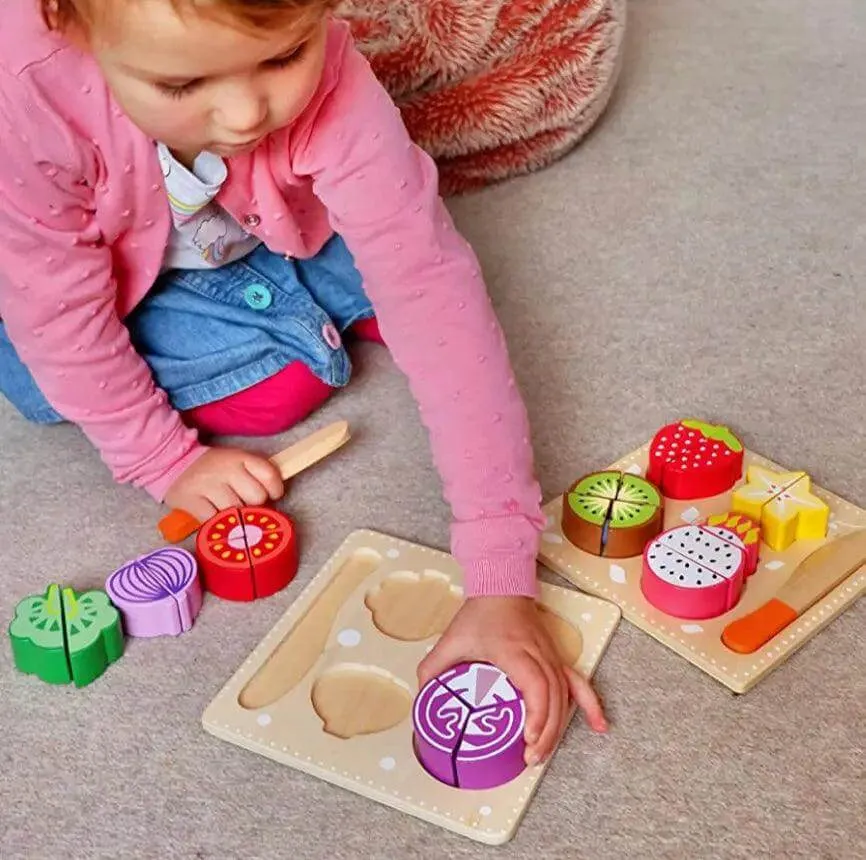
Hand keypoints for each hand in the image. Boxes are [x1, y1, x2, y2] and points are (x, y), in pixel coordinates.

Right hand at [164, 446, 284, 520]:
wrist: (174, 464)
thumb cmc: (214, 469)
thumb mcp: (237, 462)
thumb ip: (257, 475)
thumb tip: (275, 500)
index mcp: (240, 457)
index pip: (269, 475)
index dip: (275, 490)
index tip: (271, 495)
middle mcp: (225, 469)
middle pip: (256, 498)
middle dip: (254, 505)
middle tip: (244, 504)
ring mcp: (207, 485)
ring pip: (236, 512)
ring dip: (235, 518)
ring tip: (229, 512)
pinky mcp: (190, 501)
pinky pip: (214, 522)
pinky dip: (217, 525)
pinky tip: (215, 517)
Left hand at [417, 596, 607, 765]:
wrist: (502, 586)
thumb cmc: (480, 613)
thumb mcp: (451, 640)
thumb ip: (432, 668)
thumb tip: (421, 699)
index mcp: (514, 650)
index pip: (534, 684)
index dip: (536, 714)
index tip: (528, 738)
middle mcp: (538, 655)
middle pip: (552, 698)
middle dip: (546, 733)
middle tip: (530, 759)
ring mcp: (550, 656)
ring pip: (564, 695)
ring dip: (559, 727)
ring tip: (543, 755)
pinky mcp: (556, 658)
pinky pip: (578, 682)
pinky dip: (590, 704)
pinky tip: (599, 725)